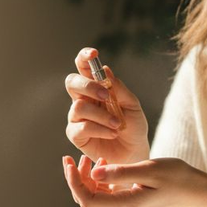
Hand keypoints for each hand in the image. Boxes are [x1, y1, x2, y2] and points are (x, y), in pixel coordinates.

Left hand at [61, 155, 206, 206]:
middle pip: (86, 200)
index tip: (70, 162)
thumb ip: (120, 172)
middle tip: (70, 157)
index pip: (87, 200)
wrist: (193, 188)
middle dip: (75, 180)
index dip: (73, 182)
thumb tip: (94, 173)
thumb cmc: (174, 176)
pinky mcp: (128, 203)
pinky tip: (101, 164)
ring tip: (85, 158)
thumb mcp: (147, 169)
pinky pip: (104, 195)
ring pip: (93, 198)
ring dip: (85, 180)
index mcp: (125, 205)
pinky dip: (97, 181)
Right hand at [64, 47, 149, 164]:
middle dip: (88, 86)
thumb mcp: (132, 105)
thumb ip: (119, 88)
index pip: (83, 67)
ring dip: (101, 115)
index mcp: (96, 88)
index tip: (94, 53)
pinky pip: (81, 127)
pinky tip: (112, 134)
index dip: (84, 57)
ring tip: (117, 124)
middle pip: (72, 82)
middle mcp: (83, 99)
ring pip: (78, 107)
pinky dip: (99, 129)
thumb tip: (105, 69)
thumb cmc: (133, 127)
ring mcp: (77, 118)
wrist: (135, 152)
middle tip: (106, 95)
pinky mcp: (76, 135)